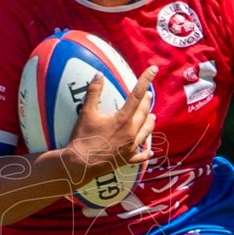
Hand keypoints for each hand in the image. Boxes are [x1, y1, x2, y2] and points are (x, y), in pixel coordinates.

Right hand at [62, 68, 155, 182]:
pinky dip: (146, 153)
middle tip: (148, 93)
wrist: (79, 164)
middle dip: (147, 101)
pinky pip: (141, 156)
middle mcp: (131, 132)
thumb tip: (98, 74)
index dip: (145, 80)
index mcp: (123, 119)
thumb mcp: (86, 113)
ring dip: (150, 122)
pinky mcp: (127, 159)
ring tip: (152, 116)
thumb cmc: (82, 138)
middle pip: (144, 112)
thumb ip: (94, 92)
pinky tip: (150, 151)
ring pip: (146, 132)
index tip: (153, 69)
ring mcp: (131, 147)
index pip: (137, 95)